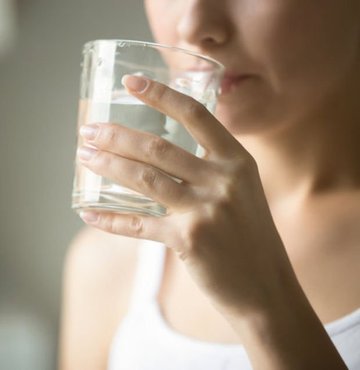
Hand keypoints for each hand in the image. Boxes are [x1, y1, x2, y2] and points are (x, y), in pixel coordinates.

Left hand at [77, 75, 292, 315]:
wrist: (266, 284)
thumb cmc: (250, 233)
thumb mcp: (243, 189)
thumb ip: (211, 167)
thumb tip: (165, 153)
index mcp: (238, 160)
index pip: (195, 114)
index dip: (161, 94)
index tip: (130, 82)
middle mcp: (223, 180)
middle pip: (159, 148)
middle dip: (117, 135)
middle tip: (89, 130)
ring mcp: (205, 210)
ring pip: (145, 179)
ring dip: (108, 165)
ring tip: (84, 156)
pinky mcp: (188, 240)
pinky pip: (139, 225)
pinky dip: (111, 219)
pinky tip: (89, 213)